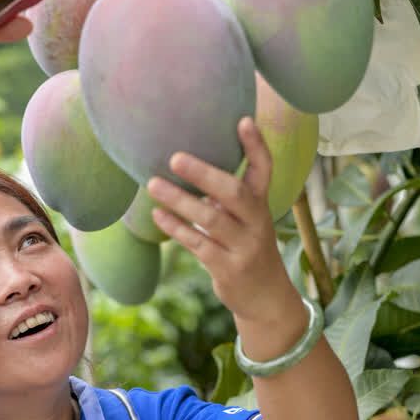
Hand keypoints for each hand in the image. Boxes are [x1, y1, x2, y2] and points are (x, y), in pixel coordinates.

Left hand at [147, 118, 294, 322]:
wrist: (266, 298)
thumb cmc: (246, 248)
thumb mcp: (245, 219)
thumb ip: (226, 196)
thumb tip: (187, 164)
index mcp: (261, 205)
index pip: (264, 170)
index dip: (256, 146)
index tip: (243, 120)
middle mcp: (257, 223)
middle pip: (234, 193)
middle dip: (205, 174)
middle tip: (175, 158)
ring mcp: (244, 247)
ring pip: (212, 220)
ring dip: (180, 201)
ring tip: (153, 185)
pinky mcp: (228, 269)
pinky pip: (198, 244)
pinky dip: (177, 228)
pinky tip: (158, 215)